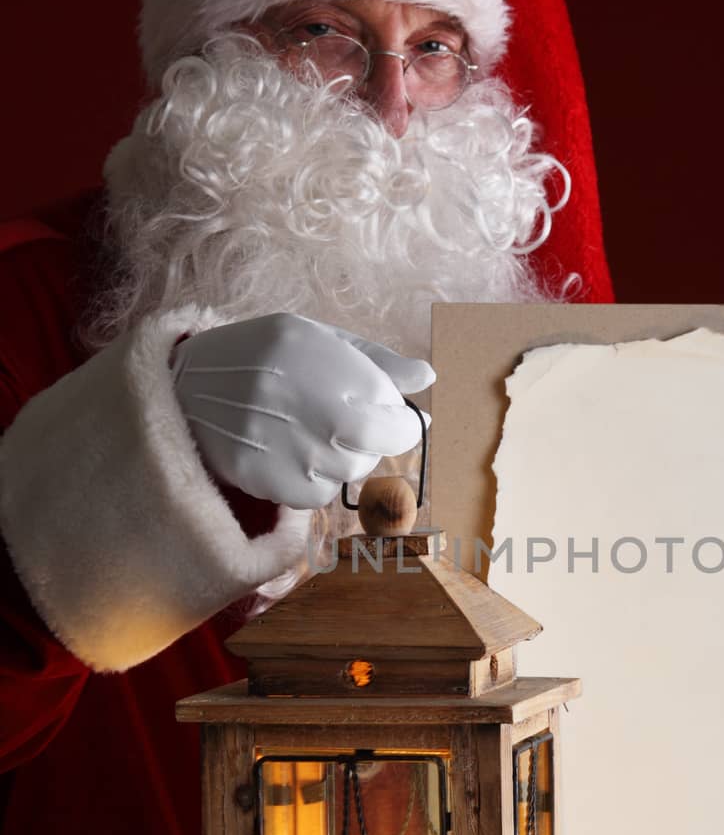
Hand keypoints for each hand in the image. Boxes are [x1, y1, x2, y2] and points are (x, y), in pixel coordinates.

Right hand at [171, 313, 433, 508]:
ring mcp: (286, 447)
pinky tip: (286, 452)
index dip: (400, 422)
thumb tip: (428, 377)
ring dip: (340, 458)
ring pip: (347, 473)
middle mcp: (308, 405)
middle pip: (374, 449)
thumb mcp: (317, 338)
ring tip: (305, 431)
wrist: (183, 387)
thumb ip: (376, 360)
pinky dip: (311, 479)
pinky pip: (316, 496)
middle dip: (370, 439)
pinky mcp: (265, 479)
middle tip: (341, 421)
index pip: (396, 419)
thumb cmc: (262, 355)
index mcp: (324, 360)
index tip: (389, 415)